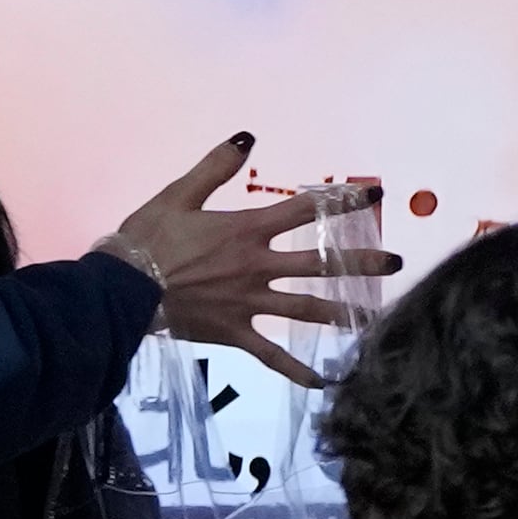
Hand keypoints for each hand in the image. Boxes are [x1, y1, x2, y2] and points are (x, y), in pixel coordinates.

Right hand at [94, 136, 395, 391]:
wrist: (121, 287)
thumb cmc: (147, 238)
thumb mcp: (179, 193)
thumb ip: (215, 167)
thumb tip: (247, 137)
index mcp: (246, 231)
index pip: (304, 210)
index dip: (341, 201)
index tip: (373, 197)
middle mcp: (256, 266)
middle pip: (320, 262)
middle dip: (361, 262)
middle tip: (395, 262)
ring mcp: (249, 302)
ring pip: (307, 308)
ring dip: (344, 312)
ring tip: (377, 318)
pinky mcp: (234, 332)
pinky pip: (272, 354)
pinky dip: (297, 370)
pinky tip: (324, 381)